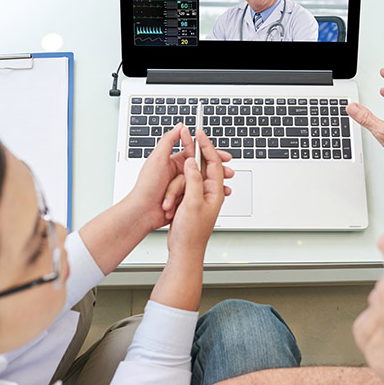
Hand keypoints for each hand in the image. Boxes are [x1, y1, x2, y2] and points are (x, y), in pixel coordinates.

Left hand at [127, 124, 232, 231]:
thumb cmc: (147, 186)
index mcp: (173, 162)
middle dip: (217, 171)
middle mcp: (178, 173)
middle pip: (203, 169)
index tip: (224, 155)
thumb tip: (179, 126)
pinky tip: (214, 198)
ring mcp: (181, 187)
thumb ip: (168, 141)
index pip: (197, 153)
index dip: (211, 153)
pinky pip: (197, 195)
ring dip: (213, 185)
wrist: (142, 212)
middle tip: (229, 173)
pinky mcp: (182, 199)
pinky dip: (206, 197)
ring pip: (201, 183)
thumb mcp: (157, 159)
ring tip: (225, 189)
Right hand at [166, 128, 224, 259]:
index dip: (207, 146)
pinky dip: (173, 192)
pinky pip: (181, 188)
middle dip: (189, 162)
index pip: (214, 162)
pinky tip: (168, 202)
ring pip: (187, 179)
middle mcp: (209, 193)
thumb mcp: (192, 203)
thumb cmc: (191, 233)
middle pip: (201, 167)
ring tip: (169, 204)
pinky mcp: (188, 202)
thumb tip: (192, 162)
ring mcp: (198, 197)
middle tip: (184, 142)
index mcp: (215, 192)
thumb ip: (194, 180)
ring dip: (175, 189)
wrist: (184, 251)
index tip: (199, 133)